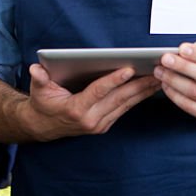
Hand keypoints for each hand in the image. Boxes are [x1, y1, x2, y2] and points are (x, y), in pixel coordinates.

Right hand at [22, 64, 160, 140]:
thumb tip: (36, 68)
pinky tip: (149, 87)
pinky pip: (125, 109)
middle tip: (155, 71)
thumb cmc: (43, 104)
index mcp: (76, 110)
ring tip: (159, 77)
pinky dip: (138, 97)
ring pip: (126, 105)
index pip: (98, 92)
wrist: (44, 126)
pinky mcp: (105, 124)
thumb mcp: (39, 91)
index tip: (129, 69)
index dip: (113, 80)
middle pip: (119, 98)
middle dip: (139, 84)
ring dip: (143, 91)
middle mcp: (91, 120)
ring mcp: (100, 124)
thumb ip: (39, 79)